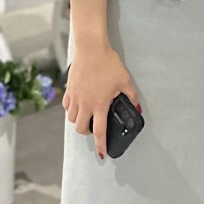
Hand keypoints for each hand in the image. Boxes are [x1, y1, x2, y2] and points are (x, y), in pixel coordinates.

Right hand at [62, 43, 140, 159]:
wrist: (91, 49)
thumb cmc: (108, 63)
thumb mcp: (125, 80)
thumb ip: (132, 97)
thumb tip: (137, 108)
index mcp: (100, 105)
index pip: (99, 132)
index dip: (100, 146)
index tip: (102, 155)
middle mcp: (85, 104)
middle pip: (80, 129)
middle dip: (87, 133)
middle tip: (94, 128)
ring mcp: (75, 97)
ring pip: (71, 119)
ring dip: (79, 121)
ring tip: (87, 116)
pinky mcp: (69, 89)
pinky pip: (67, 106)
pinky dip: (71, 110)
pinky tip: (78, 105)